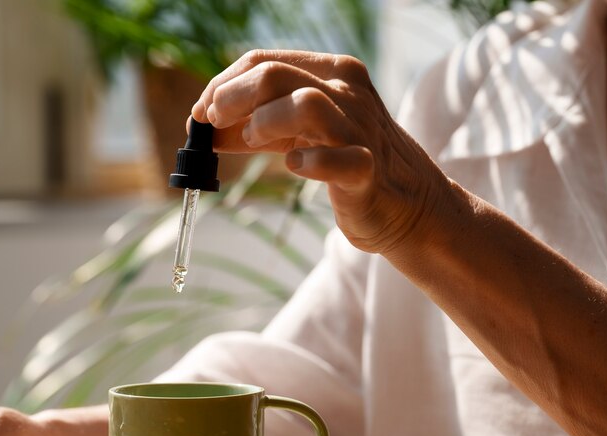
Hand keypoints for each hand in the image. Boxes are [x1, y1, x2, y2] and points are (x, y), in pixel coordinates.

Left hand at [192, 50, 458, 256]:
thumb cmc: (346, 160)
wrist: (405, 203)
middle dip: (231, 98)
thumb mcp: (297, 134)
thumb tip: (201, 126)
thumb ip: (254, 126)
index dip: (223, 85)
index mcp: (330, 73)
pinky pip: (338, 160)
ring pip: (305, 105)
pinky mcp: (367, 170)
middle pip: (275, 75)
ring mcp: (360, 129)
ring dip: (264, 122)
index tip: (201, 113)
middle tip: (212, 124)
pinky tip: (295, 166)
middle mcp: (347, 93)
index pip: (263, 61)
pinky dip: (309, 162)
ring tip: (254, 142)